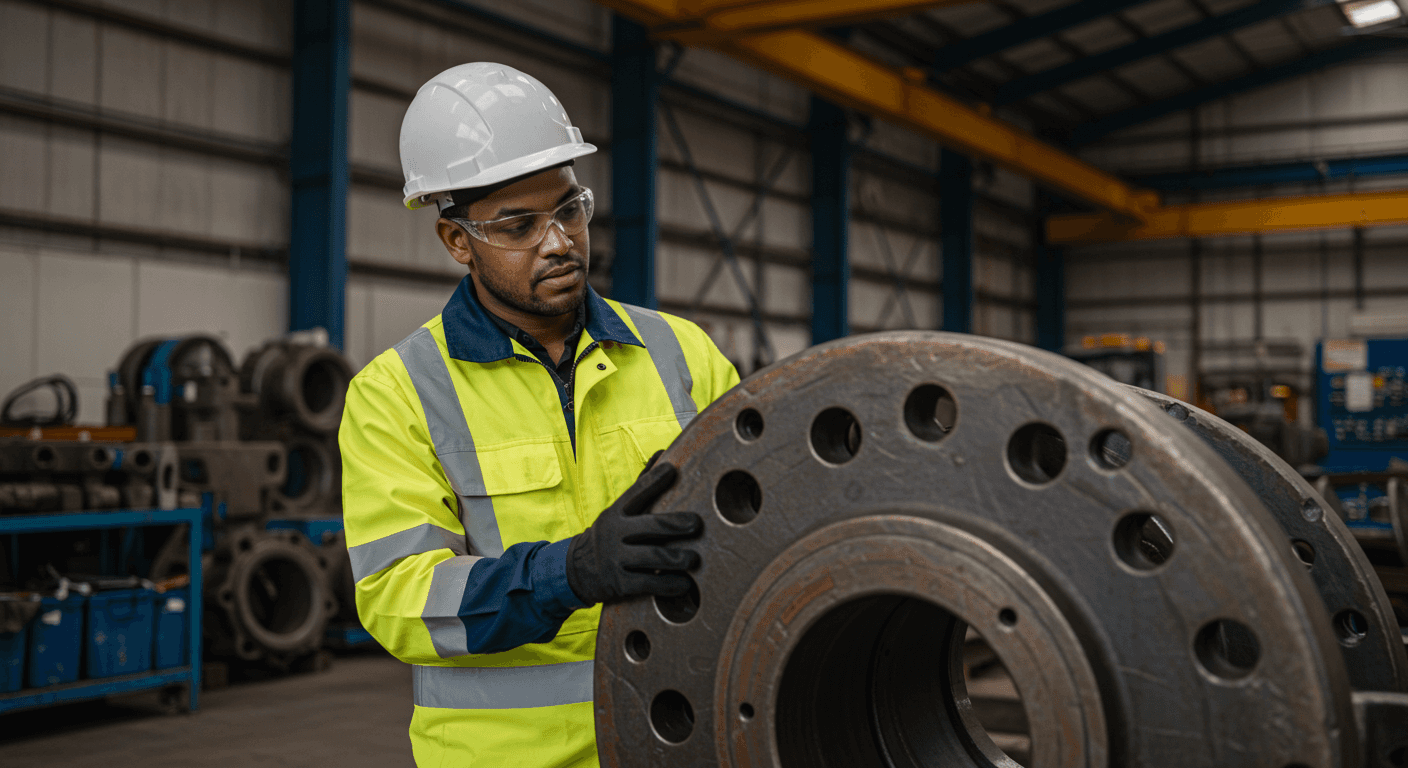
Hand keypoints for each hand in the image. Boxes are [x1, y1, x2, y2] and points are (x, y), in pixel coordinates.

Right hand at [565, 459, 701, 605]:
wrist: (575, 570)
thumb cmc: (610, 535)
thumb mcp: (619, 510)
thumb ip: (641, 486)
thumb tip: (661, 453)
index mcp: (617, 512)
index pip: (636, 492)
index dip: (654, 480)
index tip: (672, 470)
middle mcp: (615, 533)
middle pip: (650, 526)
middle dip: (675, 524)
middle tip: (696, 524)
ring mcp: (616, 559)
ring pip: (652, 557)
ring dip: (677, 558)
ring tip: (694, 559)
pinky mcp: (620, 584)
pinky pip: (649, 583)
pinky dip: (669, 584)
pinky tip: (684, 584)